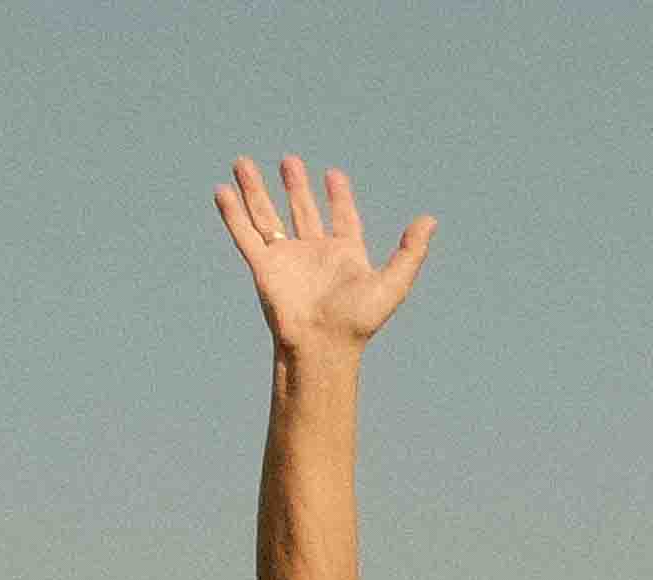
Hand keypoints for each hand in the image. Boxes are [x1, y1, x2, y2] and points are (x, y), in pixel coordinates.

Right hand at [217, 156, 430, 358]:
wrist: (322, 345)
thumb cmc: (358, 321)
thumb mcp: (393, 283)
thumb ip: (411, 251)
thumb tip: (430, 220)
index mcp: (344, 255)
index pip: (341, 218)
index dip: (339, 197)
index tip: (333, 175)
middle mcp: (313, 254)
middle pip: (302, 210)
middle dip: (295, 185)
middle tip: (289, 160)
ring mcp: (286, 258)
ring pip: (266, 214)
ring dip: (255, 190)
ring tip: (243, 162)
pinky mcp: (263, 266)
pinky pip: (245, 233)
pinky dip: (232, 213)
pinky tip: (222, 191)